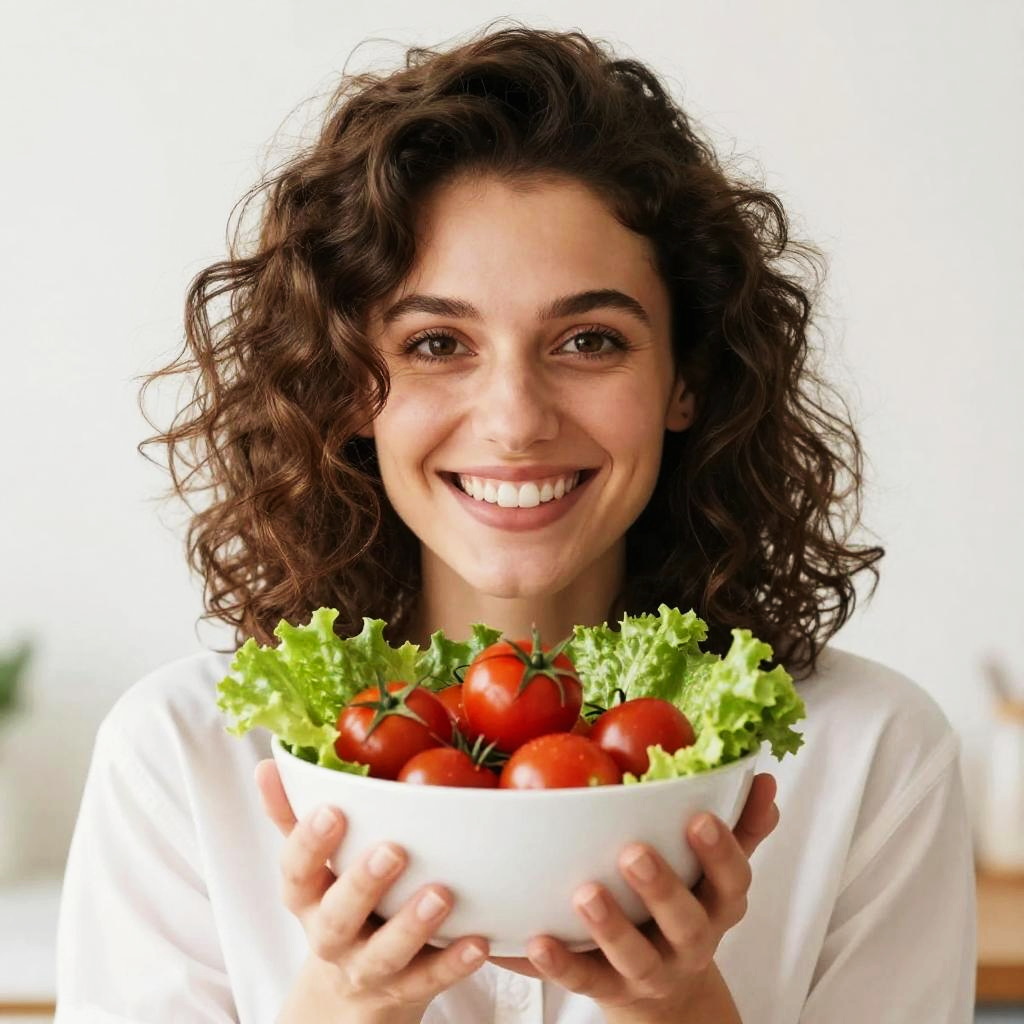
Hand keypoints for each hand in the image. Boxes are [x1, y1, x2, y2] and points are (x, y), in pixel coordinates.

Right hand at [255, 759, 489, 1022]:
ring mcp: (368, 968)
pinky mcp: (406, 991)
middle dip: (363, 884)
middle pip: (338, 916)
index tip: (333, 810)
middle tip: (394, 850)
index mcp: (306, 898)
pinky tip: (479, 942)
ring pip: (385, 954)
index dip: (310, 843)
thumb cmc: (337, 902)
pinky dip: (454, 963)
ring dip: (413, 925)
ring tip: (442, 894)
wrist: (352, 993)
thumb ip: (292, 814)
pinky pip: (430, 980)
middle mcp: (331, 936)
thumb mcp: (312, 866)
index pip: (296, 871)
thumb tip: (270, 763)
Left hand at [489, 772, 779, 1022]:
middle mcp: (690, 943)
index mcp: (718, 906)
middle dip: (662, 888)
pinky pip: (584, 980)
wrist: (668, 995)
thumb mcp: (718, 874)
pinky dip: (559, 963)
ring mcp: (650, 971)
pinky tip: (535, 941)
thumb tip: (763, 777)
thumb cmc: (688, 908)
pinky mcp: (608, 988)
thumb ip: (742, 826)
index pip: (732, 881)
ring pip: (635, 956)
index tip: (700, 817)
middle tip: (633, 852)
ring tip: (585, 893)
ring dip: (611, 926)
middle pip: (687, 923)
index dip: (721, 852)